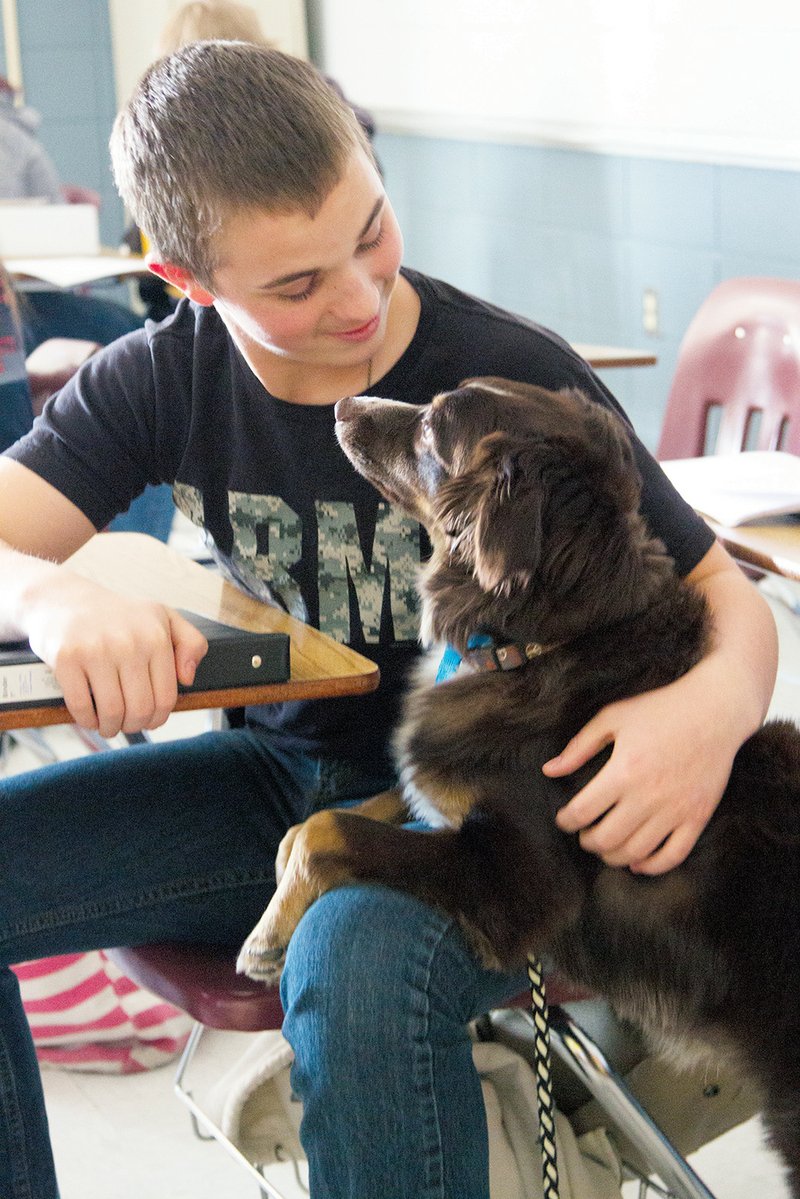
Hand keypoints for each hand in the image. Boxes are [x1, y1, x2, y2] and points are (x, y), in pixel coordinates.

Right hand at [25, 571, 207, 736]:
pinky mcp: (66, 658)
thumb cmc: (118, 615)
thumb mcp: (163, 617)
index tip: (150, 721)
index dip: (158, 718)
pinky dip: (87, 719)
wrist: (65, 598)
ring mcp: (95, 650)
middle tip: (127, 724)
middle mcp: (128, 642)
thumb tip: (187, 679)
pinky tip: (90, 716)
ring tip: (109, 725)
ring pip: (112, 711)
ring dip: (111, 727)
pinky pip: (81, 705)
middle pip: (140, 709)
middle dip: (134, 725)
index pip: (165, 697)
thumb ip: (191, 643)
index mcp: (155, 636)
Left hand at [544, 673, 737, 874]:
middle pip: (606, 839)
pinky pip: (673, 855)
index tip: (564, 819)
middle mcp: (648, 795)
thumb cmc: (660, 709)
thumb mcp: (613, 717)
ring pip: (636, 852)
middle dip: (587, 841)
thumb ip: (579, 746)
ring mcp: (676, 809)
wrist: (715, 710)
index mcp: (623, 770)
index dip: (566, 821)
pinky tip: (637, 862)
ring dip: (613, 856)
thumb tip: (550, 770)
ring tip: (607, 845)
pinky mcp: (698, 816)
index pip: (582, 812)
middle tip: (584, 833)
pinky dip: (652, 866)